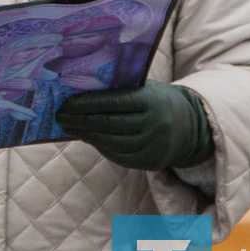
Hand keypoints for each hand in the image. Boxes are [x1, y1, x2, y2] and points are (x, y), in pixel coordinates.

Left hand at [56, 80, 212, 170]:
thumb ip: (120, 89)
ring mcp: (153, 145)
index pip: (114, 102)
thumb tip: (80, 91)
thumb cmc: (155, 100)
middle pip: (109, 123)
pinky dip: (100, 147)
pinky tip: (88, 138)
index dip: (88, 103)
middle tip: (60, 116)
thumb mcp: (144, 89)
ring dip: (86, 135)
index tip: (67, 102)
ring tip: (69, 127)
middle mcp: (154, 123)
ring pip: (111, 142)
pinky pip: (119, 156)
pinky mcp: (150, 162)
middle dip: (80, 120)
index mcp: (151, 100)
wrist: (189, 125)